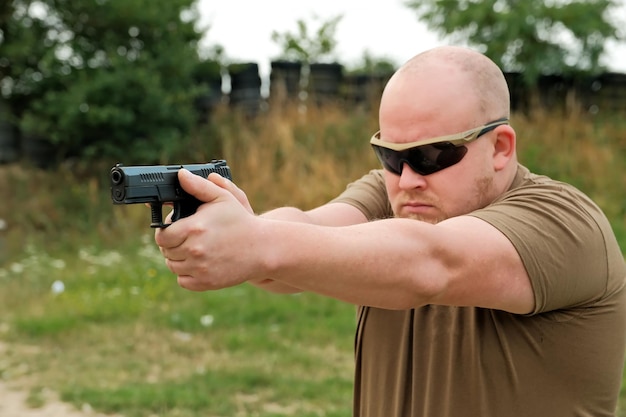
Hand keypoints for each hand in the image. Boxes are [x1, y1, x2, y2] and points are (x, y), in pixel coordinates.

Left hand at [154, 169, 260, 290]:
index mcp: (194, 228)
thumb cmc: (241, 221)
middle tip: (184, 239)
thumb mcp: (223, 198)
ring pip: (173, 267)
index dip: (166, 232)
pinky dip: (186, 274)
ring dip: (178, 259)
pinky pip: (183, 281)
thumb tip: (180, 175)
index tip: (174, 229)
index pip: (162, 236)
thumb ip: (199, 186)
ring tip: (191, 250)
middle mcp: (194, 250)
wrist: (262, 248)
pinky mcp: (206, 283)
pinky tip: (197, 263)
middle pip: (166, 252)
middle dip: (172, 245)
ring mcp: (200, 269)